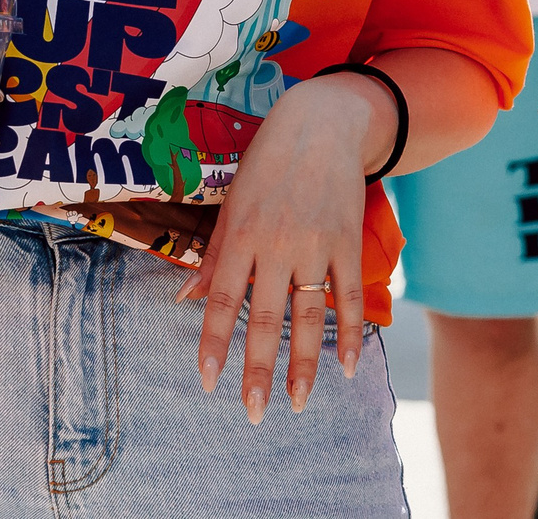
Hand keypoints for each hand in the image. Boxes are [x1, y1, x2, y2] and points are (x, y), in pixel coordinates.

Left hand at [177, 73, 380, 422]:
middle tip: (252, 413)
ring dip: (304, 365)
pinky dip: (351, 333)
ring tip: (298, 403)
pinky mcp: (347, 242)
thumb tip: (185, 301)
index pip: (222, 301)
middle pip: (264, 318)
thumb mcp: (232, 203)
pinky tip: (346, 367)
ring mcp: (315, 245)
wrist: (322, 123)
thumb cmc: (267, 163)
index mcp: (241, 235)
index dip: (214, 343)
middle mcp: (276, 244)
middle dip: (257, 370)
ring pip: (308, 316)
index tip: (209, 382)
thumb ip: (214, 256)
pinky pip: (349, 296)